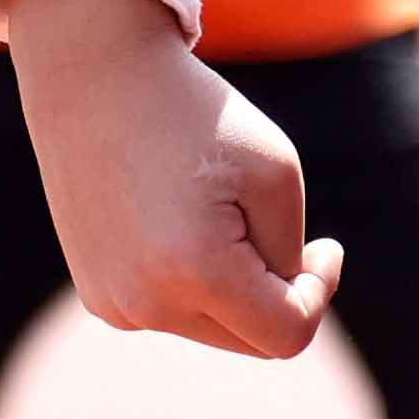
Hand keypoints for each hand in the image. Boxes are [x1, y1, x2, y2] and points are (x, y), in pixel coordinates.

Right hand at [6, 0, 342, 353]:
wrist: (93, 79)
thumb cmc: (195, 116)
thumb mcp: (274, 175)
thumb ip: (288, 259)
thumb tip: (279, 306)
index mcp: (194, 271)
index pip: (287, 336)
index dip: (320, 293)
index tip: (325, 244)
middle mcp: (145, 303)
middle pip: (251, 340)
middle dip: (278, 293)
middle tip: (273, 223)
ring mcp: (114, 304)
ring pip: (213, 328)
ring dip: (235, 286)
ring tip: (213, 210)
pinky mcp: (96, 295)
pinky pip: (172, 310)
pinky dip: (193, 281)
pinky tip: (177, 220)